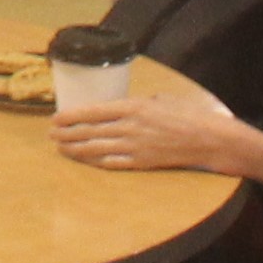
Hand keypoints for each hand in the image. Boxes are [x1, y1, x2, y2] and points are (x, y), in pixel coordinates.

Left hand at [53, 87, 244, 175]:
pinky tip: (85, 161)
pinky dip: (96, 162)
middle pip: (90, 131)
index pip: (93, 111)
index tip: (55, 118)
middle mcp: (131, 127)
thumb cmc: (190, 115)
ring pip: (97, 149)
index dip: (71, 116)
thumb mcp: (163, 99)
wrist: (211, 140)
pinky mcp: (144, 163)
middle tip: (51, 134)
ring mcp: (136, 147)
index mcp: (134, 107)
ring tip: (61, 147)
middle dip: (67, 133)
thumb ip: (142, 102)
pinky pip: (114, 163)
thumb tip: (127, 104)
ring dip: (76, 149)